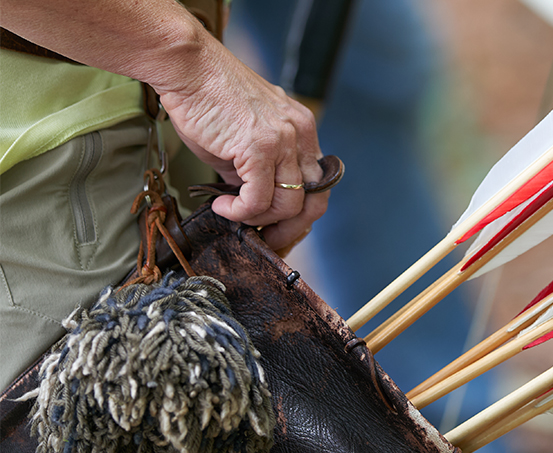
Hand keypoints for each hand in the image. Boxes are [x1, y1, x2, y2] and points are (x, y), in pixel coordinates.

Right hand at [158, 43, 328, 251]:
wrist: (187, 67)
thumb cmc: (208, 99)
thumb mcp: (246, 136)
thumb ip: (259, 169)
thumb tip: (255, 203)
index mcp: (303, 130)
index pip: (318, 186)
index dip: (300, 214)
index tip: (278, 228)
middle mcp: (300, 134)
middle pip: (314, 201)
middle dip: (290, 228)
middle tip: (265, 239)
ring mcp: (283, 140)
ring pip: (288, 205)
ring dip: (258, 219)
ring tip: (231, 212)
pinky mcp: (259, 147)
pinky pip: (259, 200)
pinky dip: (240, 212)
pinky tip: (222, 206)